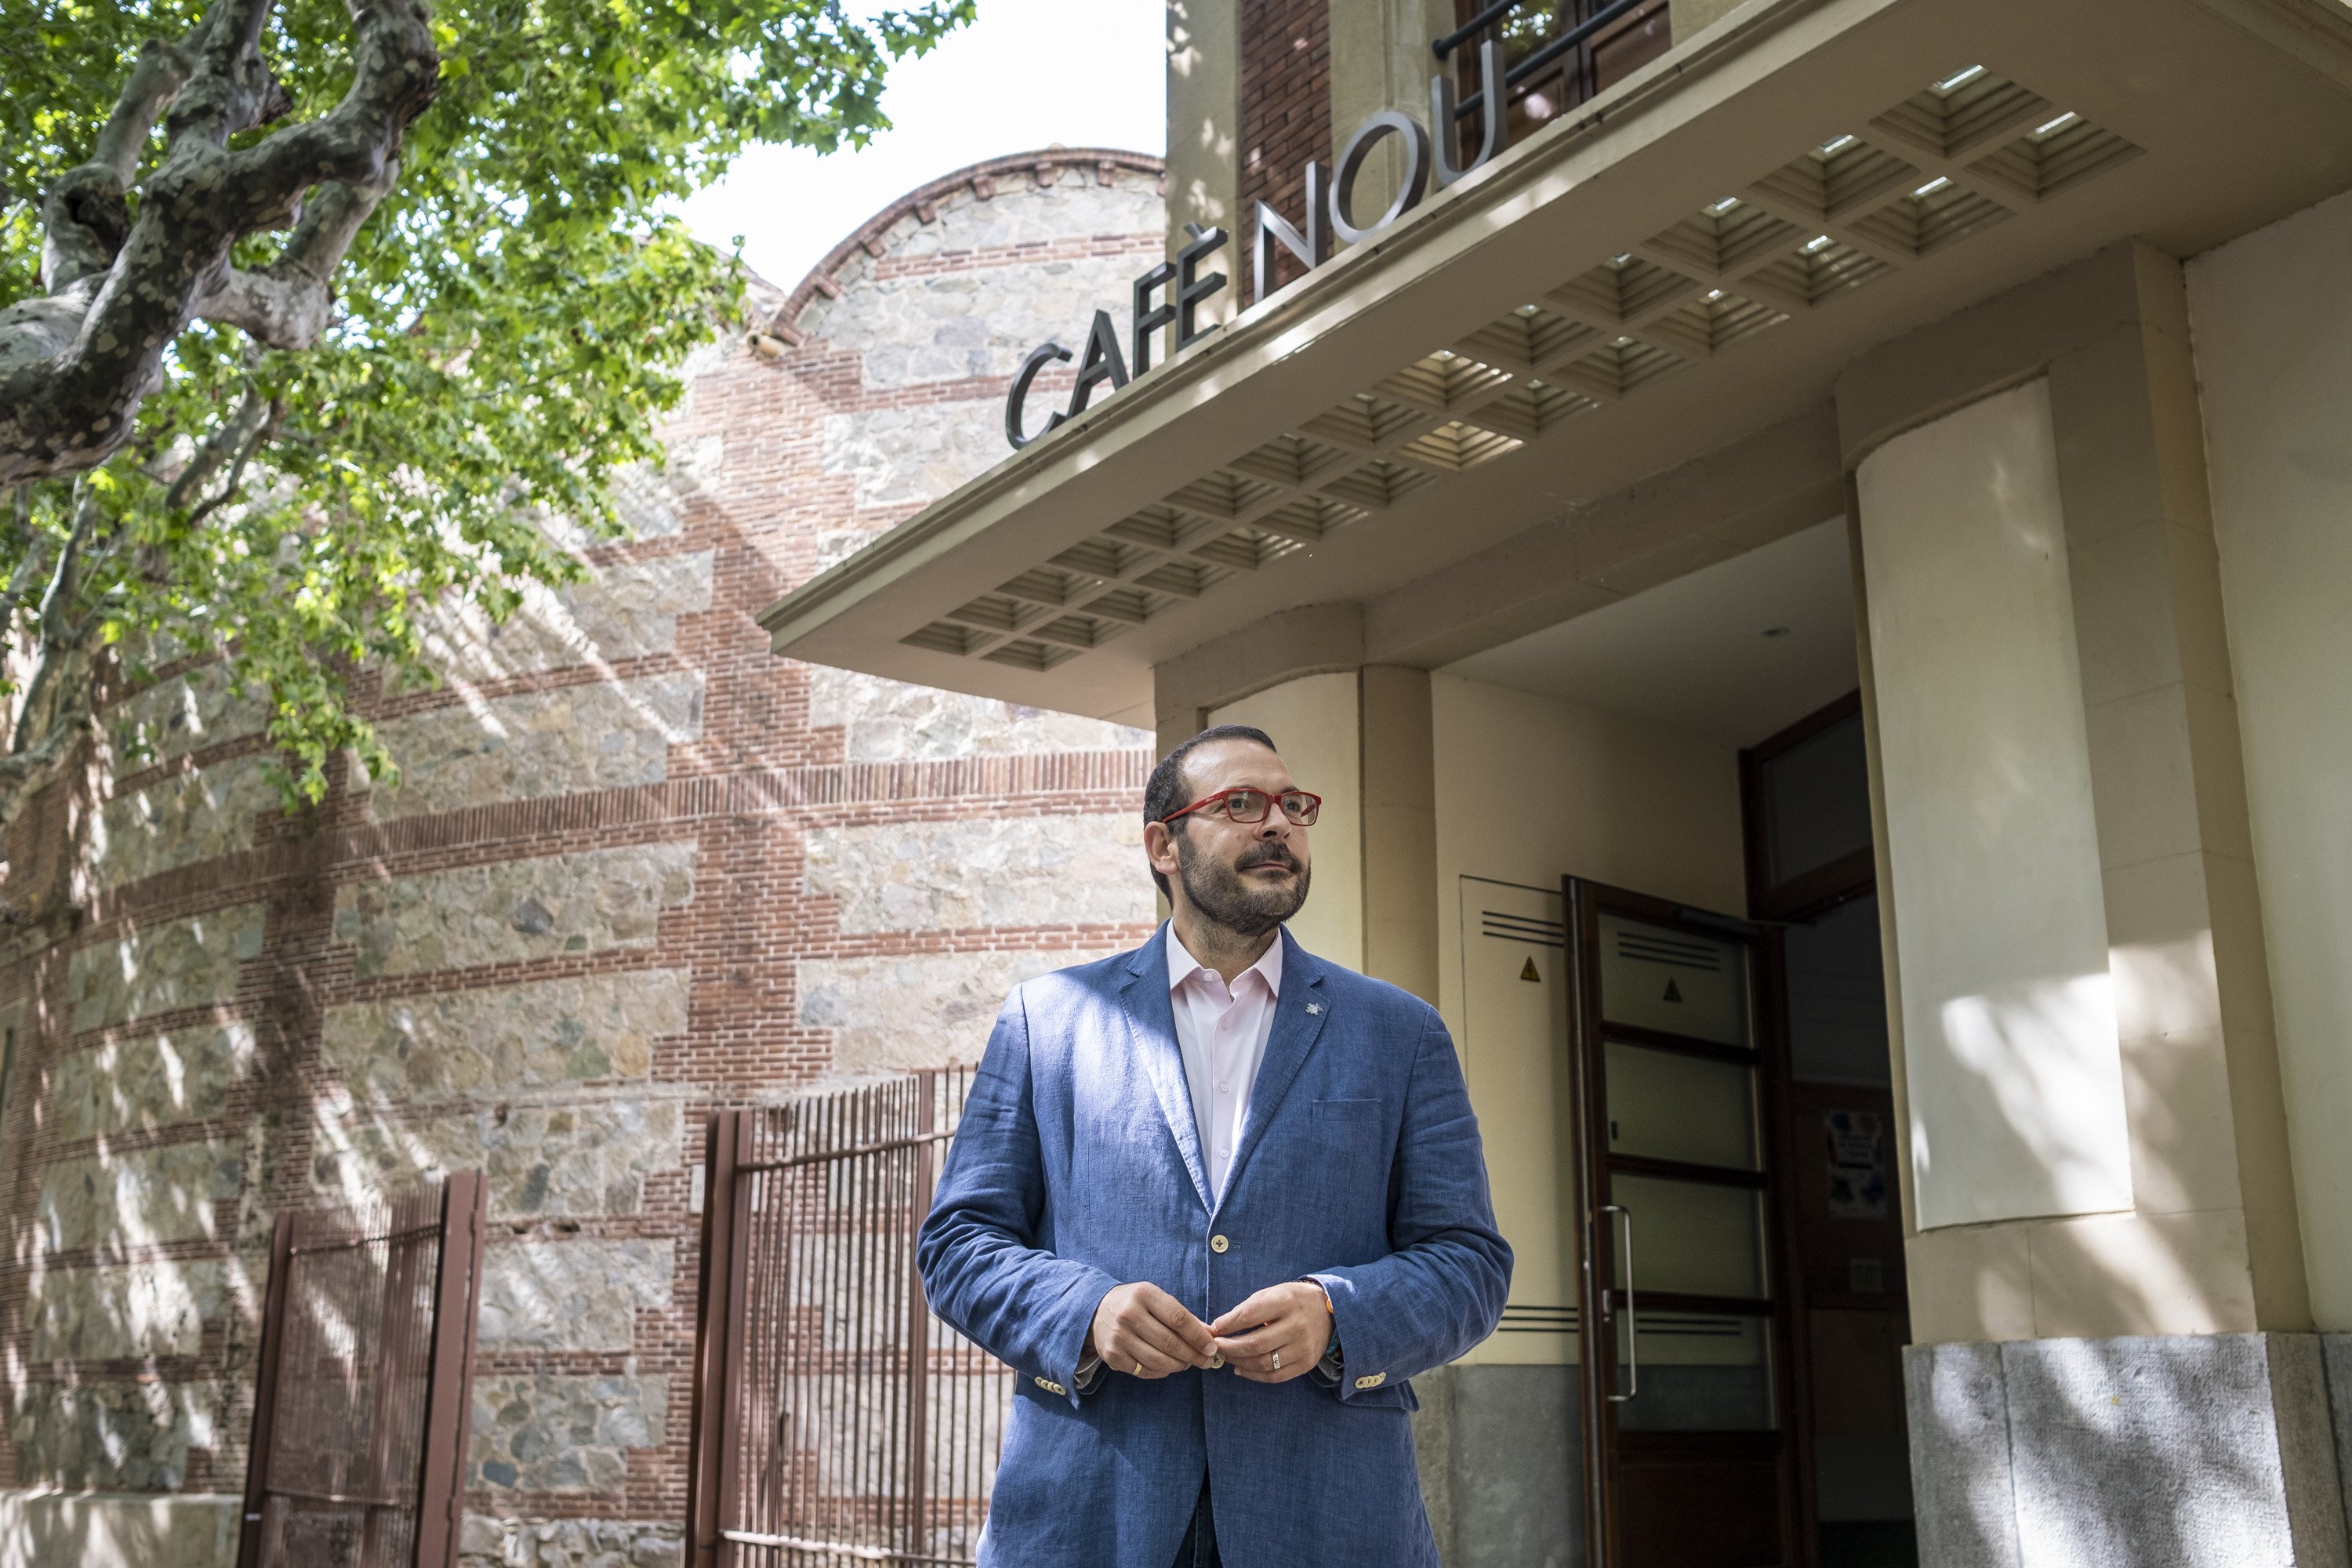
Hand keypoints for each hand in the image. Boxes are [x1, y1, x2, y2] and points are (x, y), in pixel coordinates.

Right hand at [1089, 1281, 1217, 1378]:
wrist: (1097, 1309)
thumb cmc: (1136, 1303)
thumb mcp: (1157, 1299)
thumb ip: (1183, 1316)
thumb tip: (1210, 1337)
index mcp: (1144, 1294)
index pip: (1178, 1318)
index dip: (1198, 1336)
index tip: (1211, 1347)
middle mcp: (1129, 1314)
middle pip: (1169, 1342)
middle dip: (1193, 1355)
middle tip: (1206, 1361)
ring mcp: (1118, 1337)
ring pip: (1158, 1360)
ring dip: (1179, 1365)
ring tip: (1188, 1363)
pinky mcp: (1112, 1356)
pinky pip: (1144, 1371)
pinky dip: (1162, 1371)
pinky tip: (1169, 1366)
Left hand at [1210, 1282, 1332, 1383]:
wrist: (1328, 1312)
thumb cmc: (1292, 1301)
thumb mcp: (1272, 1293)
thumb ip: (1247, 1308)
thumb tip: (1219, 1327)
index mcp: (1286, 1302)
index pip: (1250, 1315)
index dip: (1228, 1324)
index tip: (1214, 1328)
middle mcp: (1297, 1326)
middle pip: (1256, 1343)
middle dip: (1230, 1347)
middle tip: (1216, 1346)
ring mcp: (1303, 1347)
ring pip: (1264, 1363)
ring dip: (1239, 1362)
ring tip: (1227, 1357)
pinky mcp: (1306, 1364)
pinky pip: (1275, 1376)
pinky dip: (1254, 1375)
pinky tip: (1240, 1369)